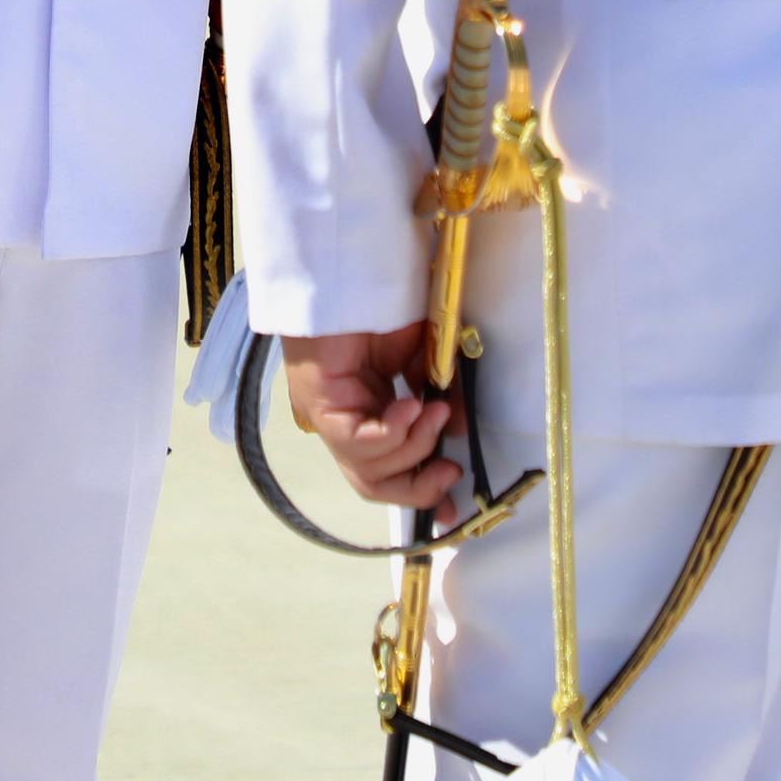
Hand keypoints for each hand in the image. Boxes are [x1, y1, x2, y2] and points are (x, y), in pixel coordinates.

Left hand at [284, 325, 462, 511]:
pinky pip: (358, 443)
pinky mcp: (322, 405)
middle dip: (418, 487)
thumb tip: (457, 433)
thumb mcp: (424, 358)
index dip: (420, 495)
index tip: (453, 508)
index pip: (387, 474)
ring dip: (414, 446)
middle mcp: (345, 423)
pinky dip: (391, 433)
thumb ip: (438, 397)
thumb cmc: (382, 307)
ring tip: (434, 411)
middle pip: (374, 486)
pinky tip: (409, 407)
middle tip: (450, 469)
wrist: (354, 272)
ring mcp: (331, 416)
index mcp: (367, 414)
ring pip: (369, 470)